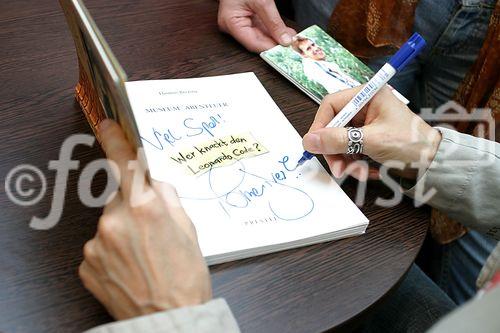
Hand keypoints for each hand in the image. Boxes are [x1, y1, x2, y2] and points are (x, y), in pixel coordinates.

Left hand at [79, 119, 211, 319]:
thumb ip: (168, 199)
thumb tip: (155, 182)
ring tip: (143, 257)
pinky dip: (112, 252)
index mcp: (145, 207)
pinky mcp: (87, 264)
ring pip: (109, 224)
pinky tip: (129, 268)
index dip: (114, 140)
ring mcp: (97, 244)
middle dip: (132, 207)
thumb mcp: (189, 230)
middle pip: (119, 199)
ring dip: (122, 232)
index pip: (124, 162)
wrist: (169, 319)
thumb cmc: (186, 277)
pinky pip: (99, 247)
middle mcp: (115, 220)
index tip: (106, 125)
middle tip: (151, 233)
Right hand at [218, 0, 295, 51]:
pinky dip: (273, 30)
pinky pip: (261, 28)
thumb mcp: (262, 1)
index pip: (252, 43)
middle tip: (291, 45)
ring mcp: (240, 21)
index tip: (284, 51)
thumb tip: (284, 39)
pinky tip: (284, 32)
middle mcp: (233, 25)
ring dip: (276, 37)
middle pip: (256, 41)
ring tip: (290, 38)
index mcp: (230, 22)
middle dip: (275, 43)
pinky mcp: (247, 17)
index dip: (269, 49)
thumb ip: (274, 22)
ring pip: (260, 35)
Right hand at [302, 86, 441, 179]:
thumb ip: (338, 140)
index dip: (320, 125)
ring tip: (357, 174)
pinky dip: (354, 163)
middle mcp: (365, 106)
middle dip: (334, 149)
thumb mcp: (372, 141)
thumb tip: (309, 141)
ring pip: (340, 141)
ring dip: (344, 160)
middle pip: (333, 125)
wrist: (435, 163)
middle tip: (338, 169)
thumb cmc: (411, 144)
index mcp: (368, 95)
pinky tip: (367, 172)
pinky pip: (350, 150)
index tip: (316, 145)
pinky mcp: (368, 138)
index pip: (331, 105)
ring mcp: (366, 123)